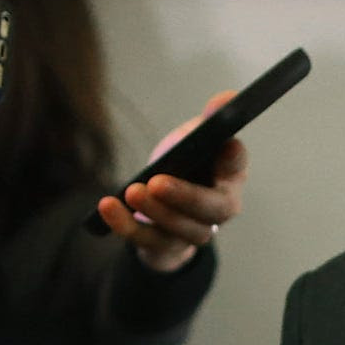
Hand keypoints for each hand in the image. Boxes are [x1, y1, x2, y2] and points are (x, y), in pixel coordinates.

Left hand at [97, 92, 249, 271]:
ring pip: (183, 230)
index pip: (237, 166)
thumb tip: (227, 97)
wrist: (165, 207)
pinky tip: (107, 206)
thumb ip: (209, 120)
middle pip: (213, 210)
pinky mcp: (167, 246)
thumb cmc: (186, 166)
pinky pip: (148, 241)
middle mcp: (219, 209)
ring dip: (156, 212)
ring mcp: (194, 231)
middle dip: (186, 197)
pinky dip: (125, 225)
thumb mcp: (194, 139)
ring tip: (132, 191)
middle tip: (157, 181)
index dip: (234, 158)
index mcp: (229, 175)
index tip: (227, 144)